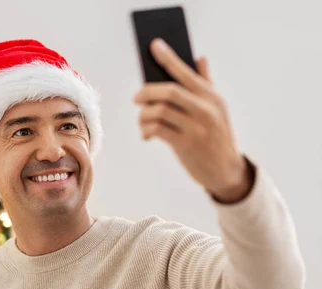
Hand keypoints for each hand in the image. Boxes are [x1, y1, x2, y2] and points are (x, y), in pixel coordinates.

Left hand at [133, 38, 252, 202]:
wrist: (226, 170)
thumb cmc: (216, 135)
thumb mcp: (217, 108)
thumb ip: (206, 83)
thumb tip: (200, 57)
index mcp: (212, 96)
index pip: (186, 72)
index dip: (169, 58)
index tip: (154, 45)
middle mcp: (205, 109)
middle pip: (168, 91)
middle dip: (146, 92)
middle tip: (136, 98)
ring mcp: (196, 127)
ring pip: (159, 111)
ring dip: (143, 115)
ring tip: (142, 121)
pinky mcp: (186, 144)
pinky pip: (157, 130)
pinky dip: (146, 130)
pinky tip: (146, 134)